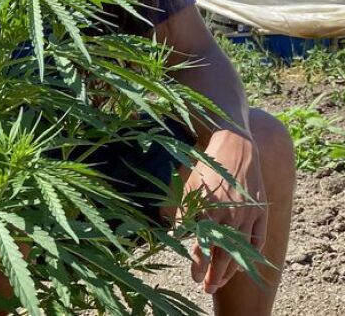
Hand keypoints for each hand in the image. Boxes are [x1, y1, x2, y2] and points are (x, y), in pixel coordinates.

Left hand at [177, 129, 267, 293]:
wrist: (237, 147)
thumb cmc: (207, 166)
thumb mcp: (190, 185)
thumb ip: (183, 210)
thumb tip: (173, 233)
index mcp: (209, 207)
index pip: (203, 244)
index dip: (198, 263)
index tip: (192, 276)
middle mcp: (230, 214)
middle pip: (222, 253)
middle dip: (213, 273)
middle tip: (204, 287)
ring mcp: (248, 215)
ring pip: (239, 251)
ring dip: (229, 270)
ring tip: (218, 282)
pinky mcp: (260, 213)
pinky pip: (256, 242)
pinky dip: (248, 256)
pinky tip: (239, 267)